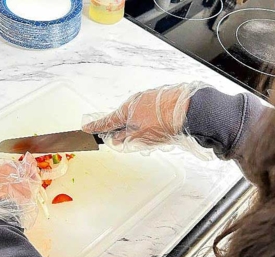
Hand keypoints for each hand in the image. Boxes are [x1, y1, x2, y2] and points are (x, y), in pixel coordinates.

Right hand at [82, 82, 213, 157]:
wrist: (188, 110)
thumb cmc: (163, 123)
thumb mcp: (140, 136)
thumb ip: (125, 138)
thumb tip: (115, 139)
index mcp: (126, 111)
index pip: (106, 121)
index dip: (96, 127)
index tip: (86, 128)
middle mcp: (135, 101)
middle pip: (123, 117)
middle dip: (122, 128)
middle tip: (124, 138)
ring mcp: (148, 98)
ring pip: (138, 114)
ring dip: (139, 124)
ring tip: (152, 134)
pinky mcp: (161, 98)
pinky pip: (150, 111)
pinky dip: (151, 119)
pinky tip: (160, 126)